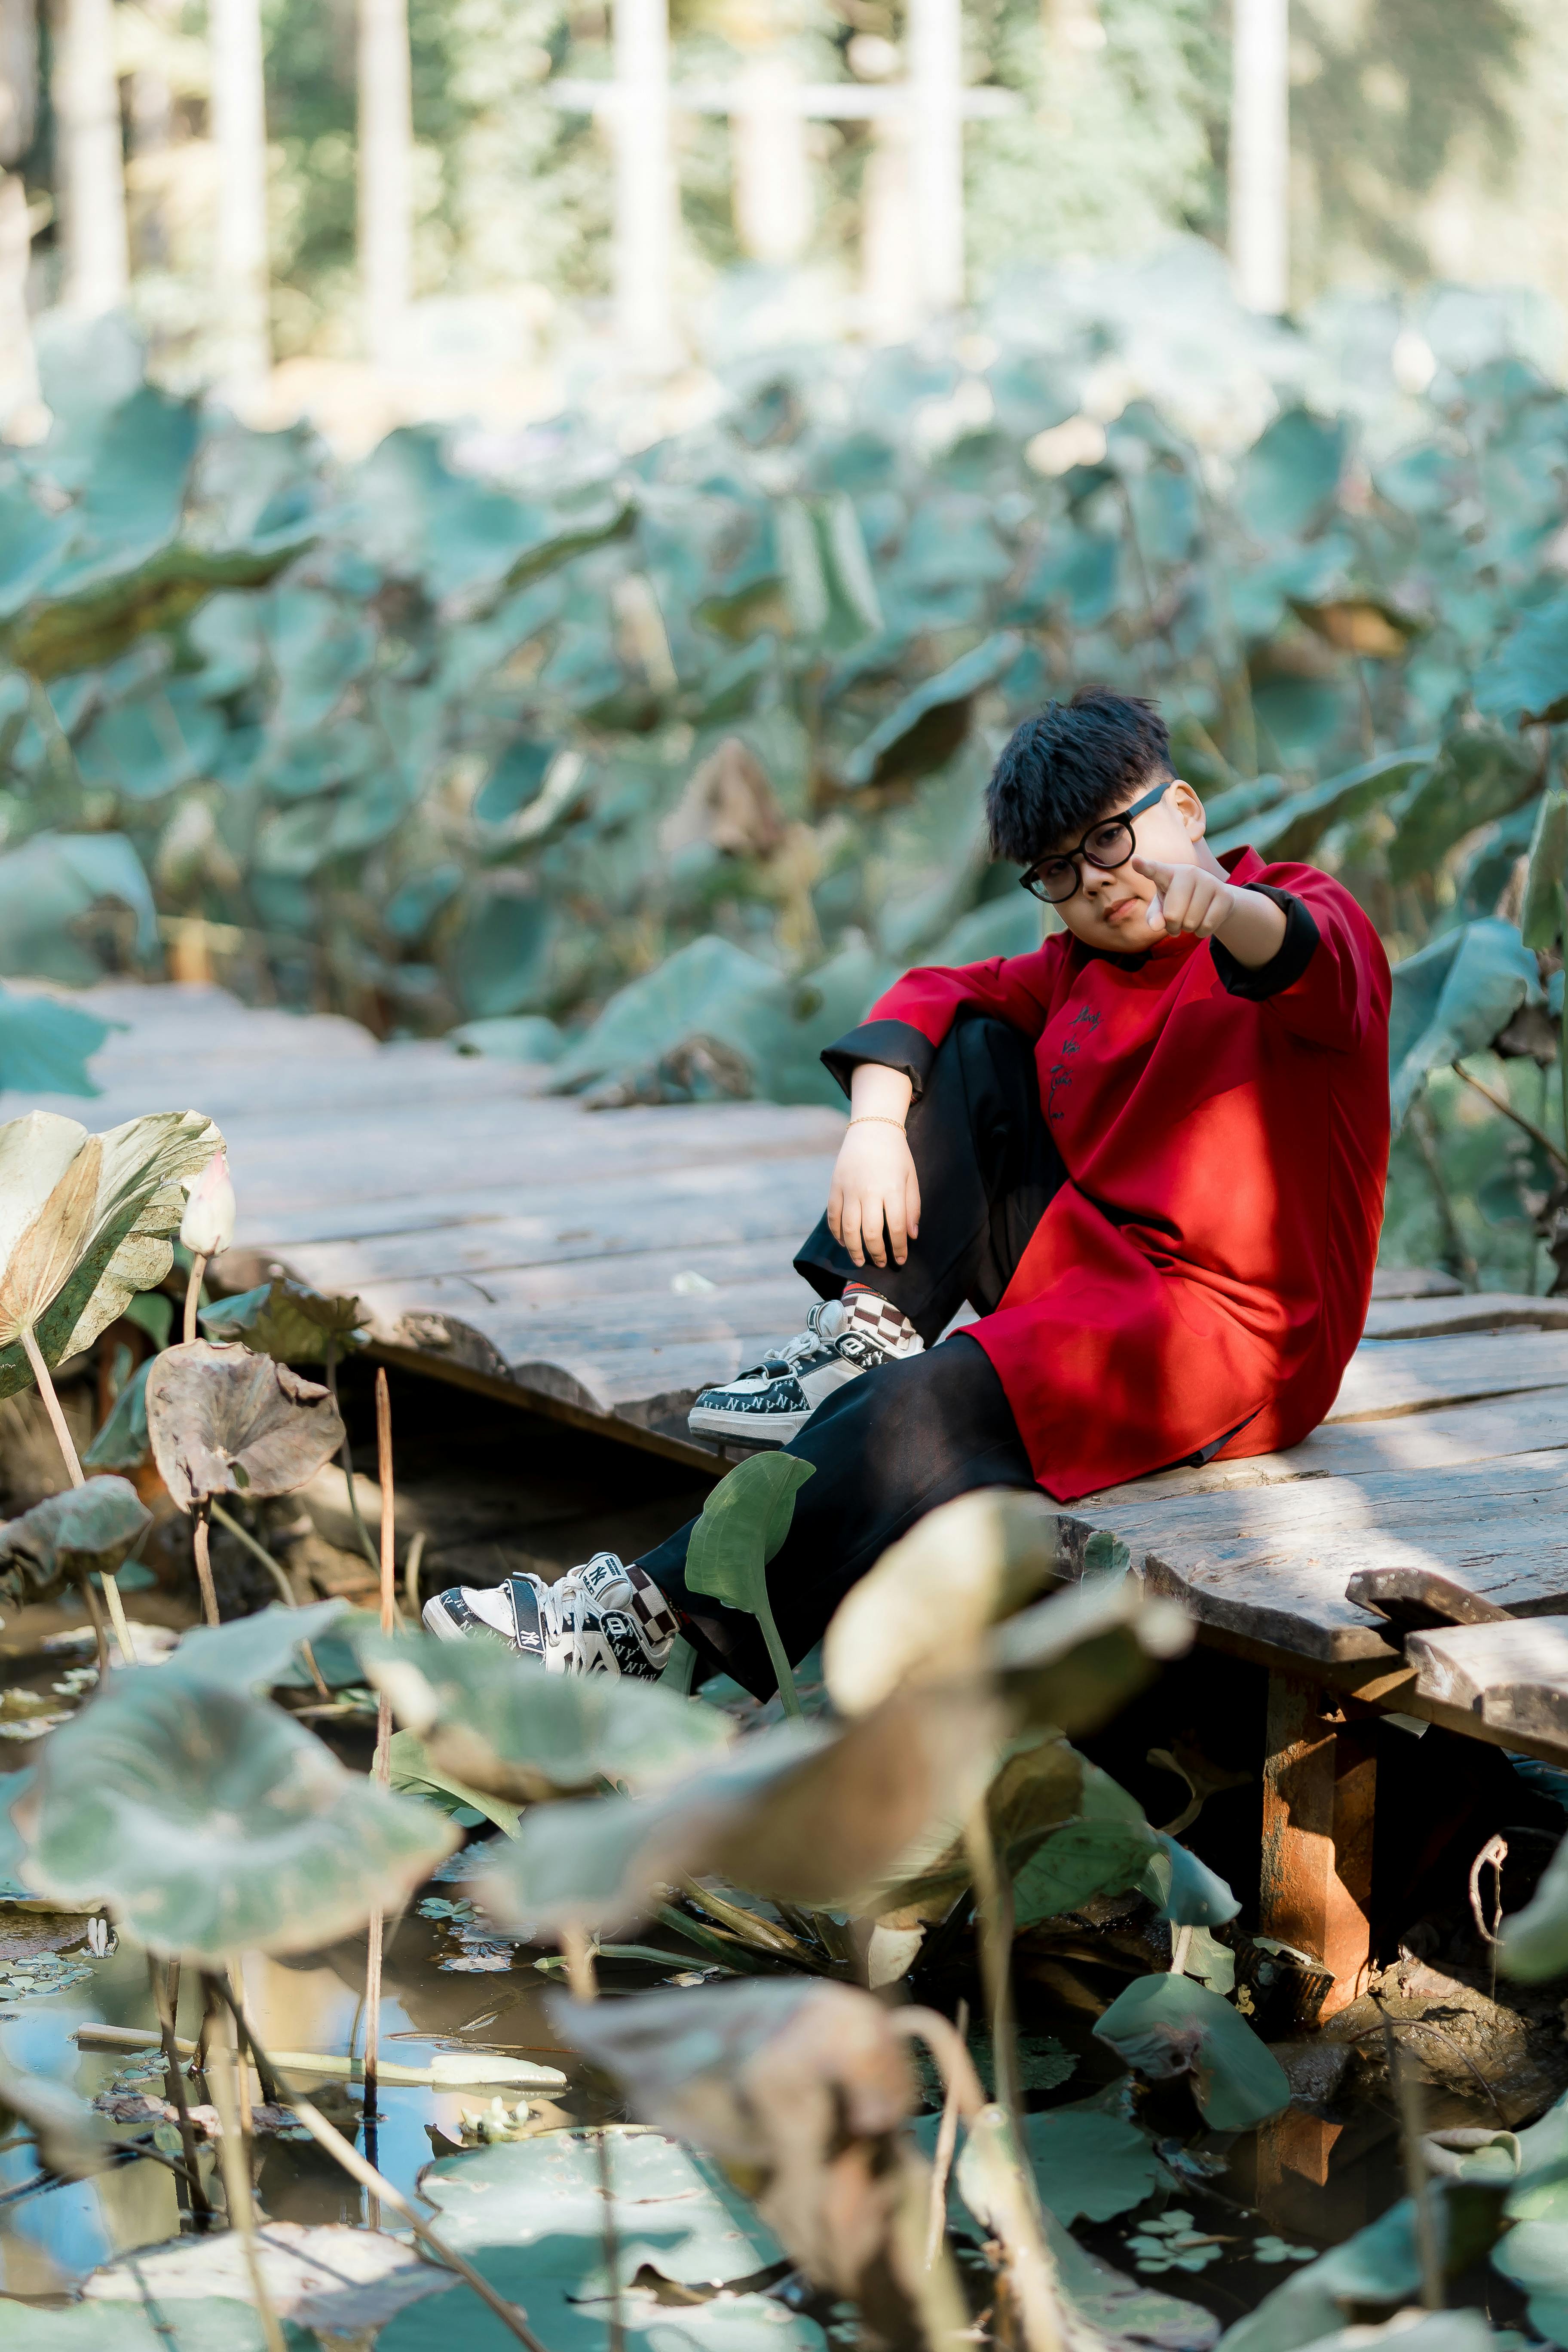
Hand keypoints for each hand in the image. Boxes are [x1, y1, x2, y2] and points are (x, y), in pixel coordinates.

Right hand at [827, 1121, 920, 1269]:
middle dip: (876, 1253)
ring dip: (854, 1249)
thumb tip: (911, 1236)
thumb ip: (912, 1207)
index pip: (895, 1228)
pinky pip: (833, 1216)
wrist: (872, 1130)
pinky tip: (844, 1242)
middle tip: (881, 1263)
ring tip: (860, 1261)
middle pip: (870, 1232)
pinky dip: (837, 1233)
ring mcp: (849, 1189)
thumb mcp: (911, 1178)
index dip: (898, 1248)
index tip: (900, 1260)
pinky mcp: (835, 1187)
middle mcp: (869, 1191)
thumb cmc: (896, 1156)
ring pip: (849, 1228)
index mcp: (892, 1189)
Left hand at [1131, 857, 1235, 937]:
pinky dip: (1202, 932)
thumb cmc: (1179, 901)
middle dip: (1173, 926)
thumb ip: (1154, 916)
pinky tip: (1204, 921)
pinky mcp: (1226, 895)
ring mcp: (1209, 881)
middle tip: (1177, 921)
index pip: (1154, 870)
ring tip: (1191, 918)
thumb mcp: (1162, 907)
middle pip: (1172, 915)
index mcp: (1167, 873)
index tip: (1134, 861)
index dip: (1144, 867)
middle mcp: (1189, 872)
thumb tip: (1156, 926)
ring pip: (1191, 923)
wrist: (1213, 899)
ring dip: (1188, 929)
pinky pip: (1207, 926)